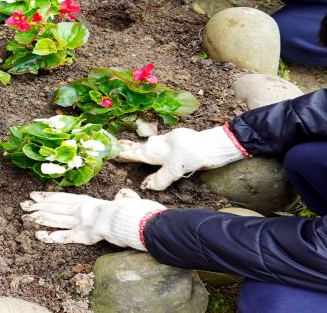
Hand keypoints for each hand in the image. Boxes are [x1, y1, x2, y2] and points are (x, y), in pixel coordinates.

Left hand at [22, 189, 164, 249]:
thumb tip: (123, 194)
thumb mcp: (128, 200)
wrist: (135, 218)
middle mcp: (82, 210)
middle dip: (38, 206)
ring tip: (26, 218)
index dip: (48, 196)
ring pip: (56, 219)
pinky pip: (66, 237)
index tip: (34, 195)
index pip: (64, 198)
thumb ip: (123, 196)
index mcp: (90, 201)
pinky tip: (40, 237)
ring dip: (40, 218)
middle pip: (56, 207)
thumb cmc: (135, 210)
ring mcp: (82, 222)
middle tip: (23, 205)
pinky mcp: (85, 236)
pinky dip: (53, 237)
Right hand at [114, 126, 247, 189]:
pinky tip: (154, 147)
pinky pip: (159, 143)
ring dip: (140, 146)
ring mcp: (168, 139)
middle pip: (140, 146)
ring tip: (132, 147)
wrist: (212, 145)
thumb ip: (159, 179)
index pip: (135, 153)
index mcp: (153, 150)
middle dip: (130, 147)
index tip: (113, 154)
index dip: (125, 155)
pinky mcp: (178, 139)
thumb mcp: (174, 172)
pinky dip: (152, 146)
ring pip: (150, 144)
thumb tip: (146, 186)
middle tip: (118, 145)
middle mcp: (157, 143)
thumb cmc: (191, 157)